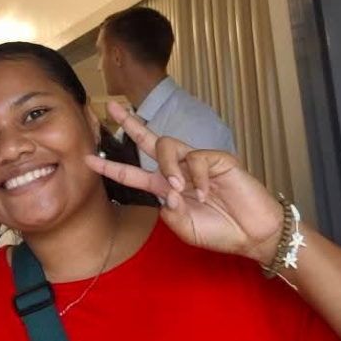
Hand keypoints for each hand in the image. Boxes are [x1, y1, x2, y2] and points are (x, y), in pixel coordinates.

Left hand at [85, 101, 284, 263]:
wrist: (253, 234)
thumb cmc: (220, 232)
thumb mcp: (186, 229)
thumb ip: (170, 213)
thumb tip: (166, 193)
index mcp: (165, 187)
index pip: (132, 174)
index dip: (110, 167)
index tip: (87, 159)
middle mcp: (177, 170)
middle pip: (148, 140)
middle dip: (129, 122)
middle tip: (111, 106)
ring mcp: (196, 162)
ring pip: (167, 145)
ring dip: (168, 168)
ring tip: (180, 190)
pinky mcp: (217, 158)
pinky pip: (196, 158)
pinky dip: (198, 178)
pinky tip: (208, 193)